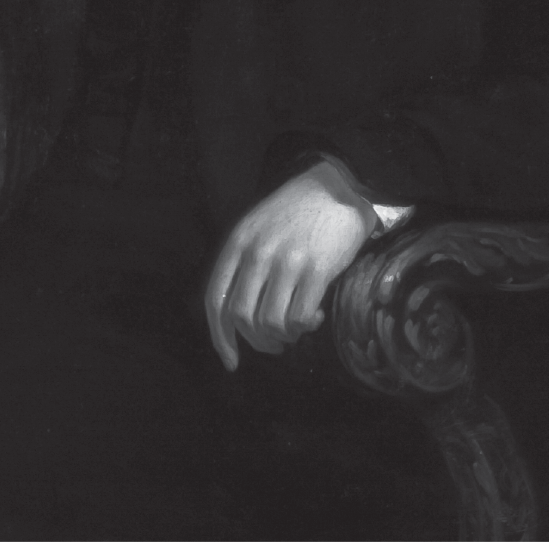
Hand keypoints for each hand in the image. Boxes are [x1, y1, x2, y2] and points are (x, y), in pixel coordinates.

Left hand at [204, 159, 376, 369]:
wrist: (332, 188)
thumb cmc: (293, 215)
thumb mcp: (256, 230)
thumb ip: (244, 265)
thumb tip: (239, 319)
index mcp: (237, 243)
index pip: (216, 298)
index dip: (220, 336)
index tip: (231, 361)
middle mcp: (257, 252)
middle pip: (242, 317)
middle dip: (258, 342)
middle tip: (275, 344)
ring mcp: (286, 261)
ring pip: (270, 323)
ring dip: (284, 336)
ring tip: (296, 327)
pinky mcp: (317, 269)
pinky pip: (300, 318)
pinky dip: (306, 327)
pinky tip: (315, 316)